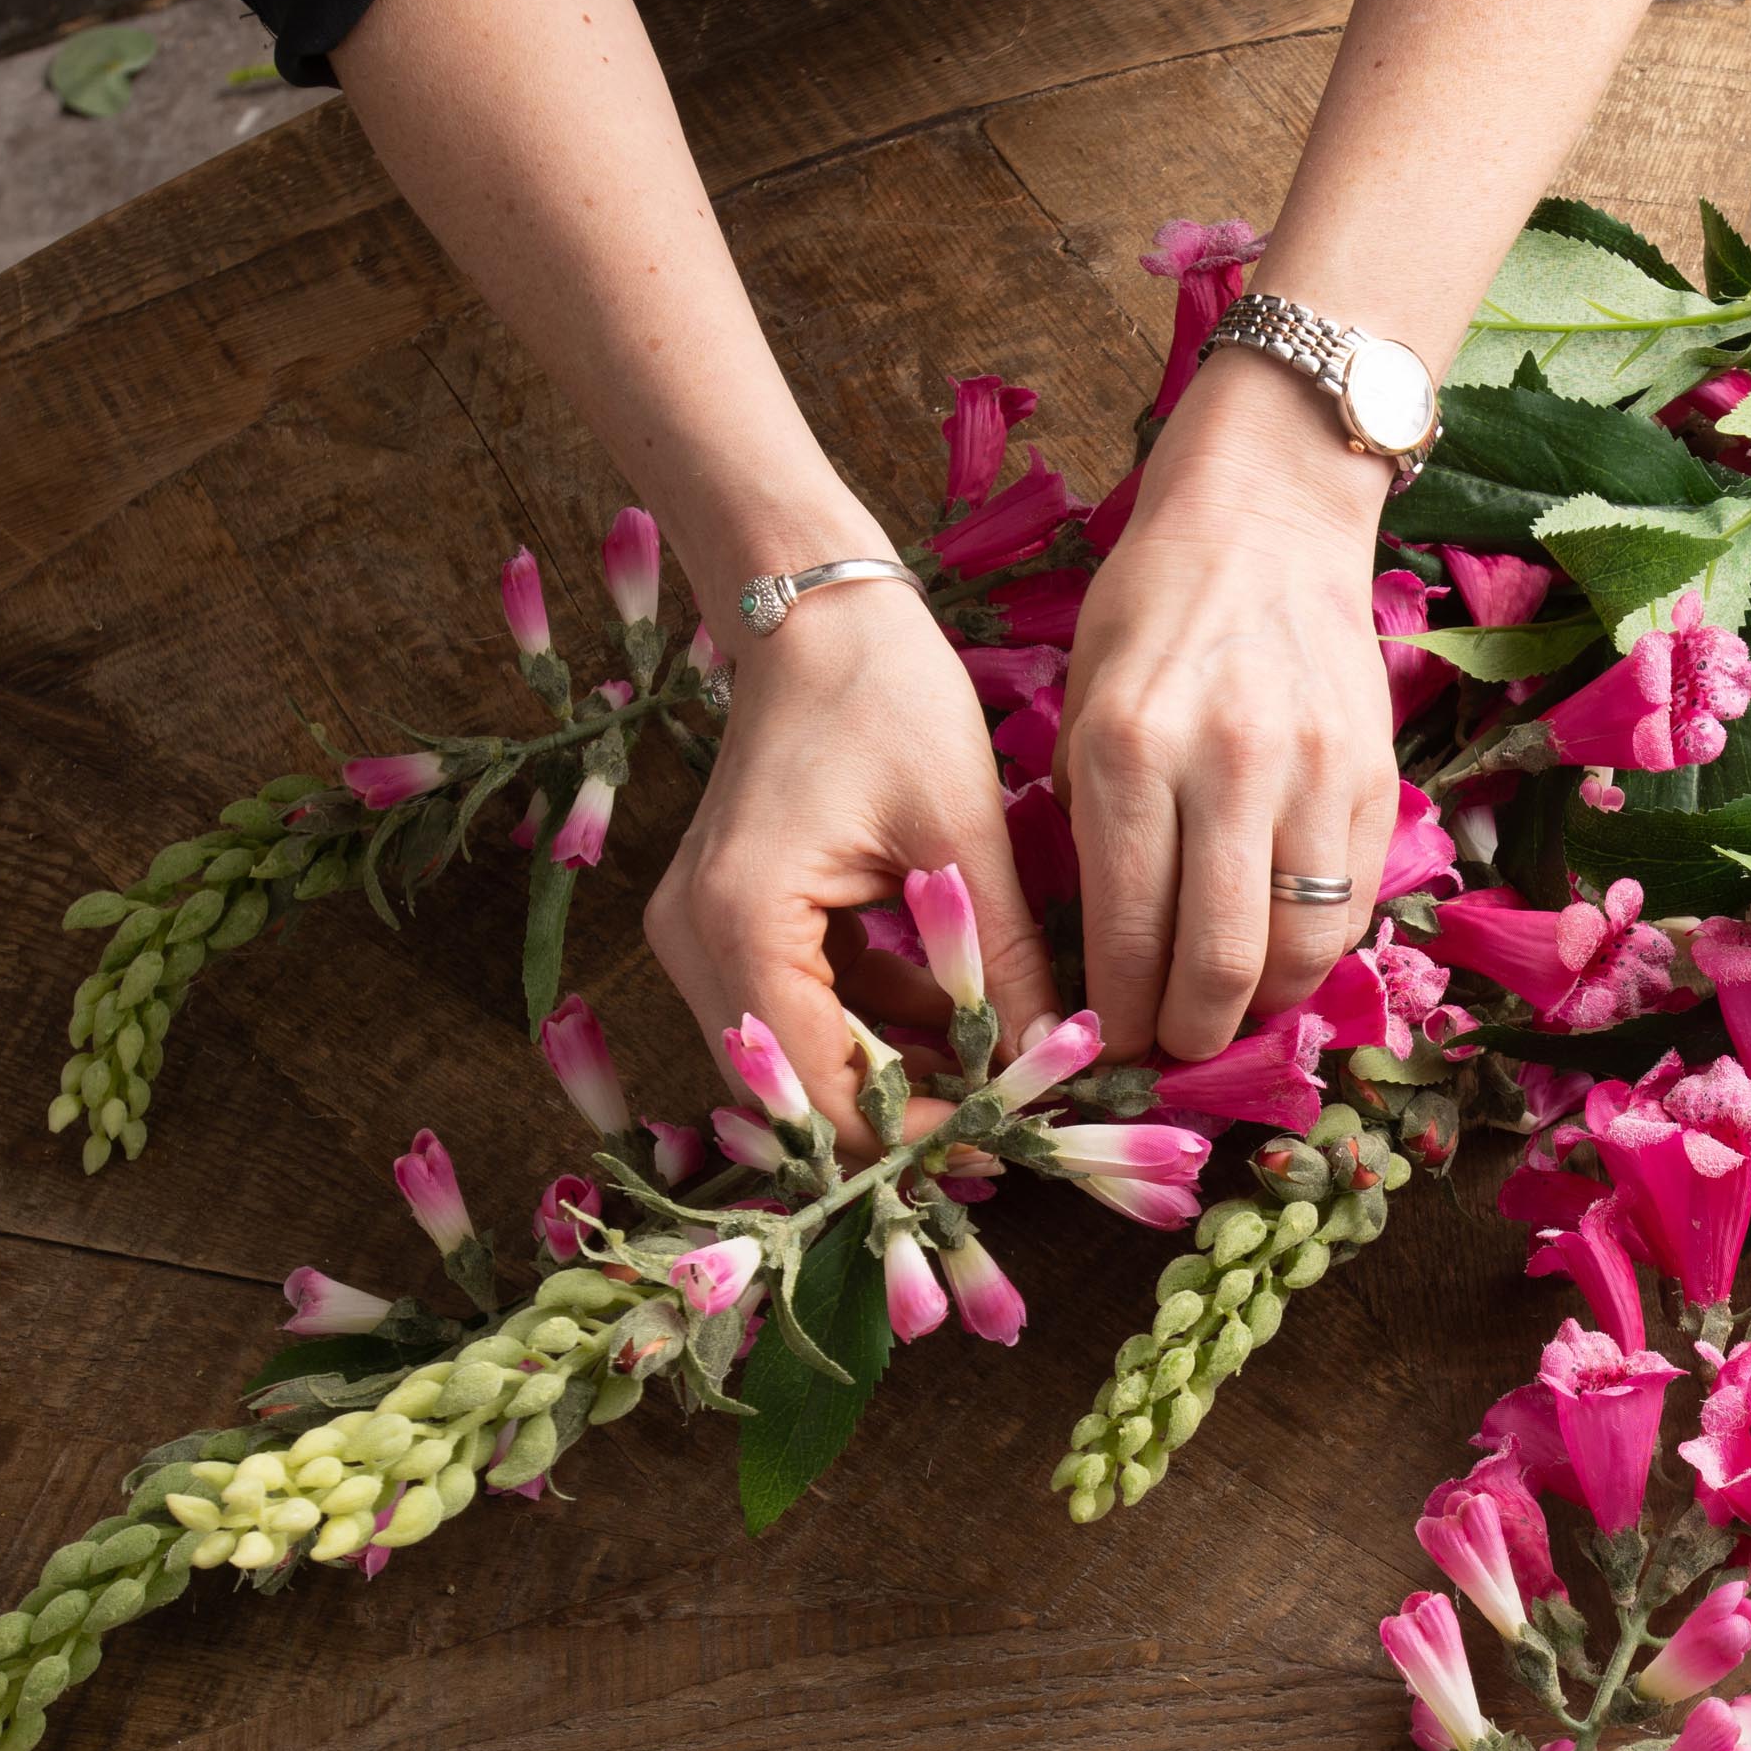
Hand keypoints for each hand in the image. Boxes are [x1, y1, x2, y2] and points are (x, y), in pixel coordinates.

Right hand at [646, 581, 1058, 1143]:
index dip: (911, 1133)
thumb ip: (1004, 958)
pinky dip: (876, 1030)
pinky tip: (960, 1022)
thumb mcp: (962, 832)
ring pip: (799, 1061)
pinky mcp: (732, 924)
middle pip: (796, 1092)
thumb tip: (1055, 1060)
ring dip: (894, 1078)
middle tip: (1006, 1126)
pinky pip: (803, 1013)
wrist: (815, 609)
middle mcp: (694, 943)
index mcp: (741, 921)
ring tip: (997, 1079)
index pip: (820, 1090)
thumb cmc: (884, 693)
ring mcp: (702, 936)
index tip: (1003, 1141)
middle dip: (902, 1116)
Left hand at [1054, 350, 1400, 1063]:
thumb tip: (1104, 964)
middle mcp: (1225, 767)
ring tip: (1229, 1012)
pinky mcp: (1373, 776)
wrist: (1268, 513)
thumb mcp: (1082, 705)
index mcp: (1127, 753)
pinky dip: (1313, 951)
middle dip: (1190, 1039)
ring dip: (1263, 1008)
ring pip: (1300, 953)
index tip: (1111, 1047)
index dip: (1121, 1021)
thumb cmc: (1152, 611)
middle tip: (1171, 1052)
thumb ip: (1090, 827)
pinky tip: (1280, 952)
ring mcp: (1311, 774)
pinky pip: (1350, 906)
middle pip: (1219, 967)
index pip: (1127, 940)